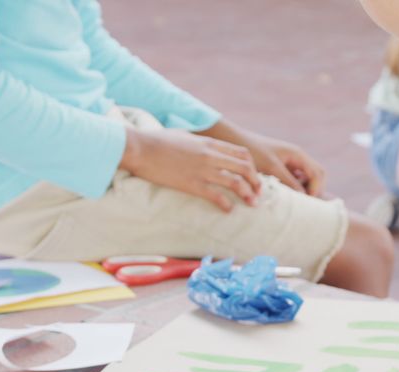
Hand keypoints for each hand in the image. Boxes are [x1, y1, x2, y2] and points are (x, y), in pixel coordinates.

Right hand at [122, 127, 260, 211]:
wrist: (139, 148)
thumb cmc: (157, 141)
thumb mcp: (184, 136)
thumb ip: (199, 142)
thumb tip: (205, 147)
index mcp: (210, 143)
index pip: (241, 153)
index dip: (252, 166)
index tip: (254, 176)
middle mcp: (210, 155)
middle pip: (245, 167)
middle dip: (256, 181)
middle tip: (259, 193)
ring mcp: (202, 169)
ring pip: (236, 182)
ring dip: (248, 194)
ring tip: (252, 203)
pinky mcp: (192, 183)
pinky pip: (217, 195)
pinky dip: (227, 204)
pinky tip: (229, 210)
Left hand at [242, 132, 325, 196]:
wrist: (236, 141)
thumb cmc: (253, 152)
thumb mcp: (272, 168)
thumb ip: (289, 182)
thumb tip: (303, 197)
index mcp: (298, 155)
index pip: (318, 174)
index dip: (316, 189)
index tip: (306, 203)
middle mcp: (298, 158)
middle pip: (317, 176)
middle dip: (315, 190)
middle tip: (305, 205)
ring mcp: (292, 163)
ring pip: (308, 179)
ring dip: (305, 190)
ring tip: (295, 202)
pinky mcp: (283, 168)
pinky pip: (296, 180)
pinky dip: (296, 189)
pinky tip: (285, 197)